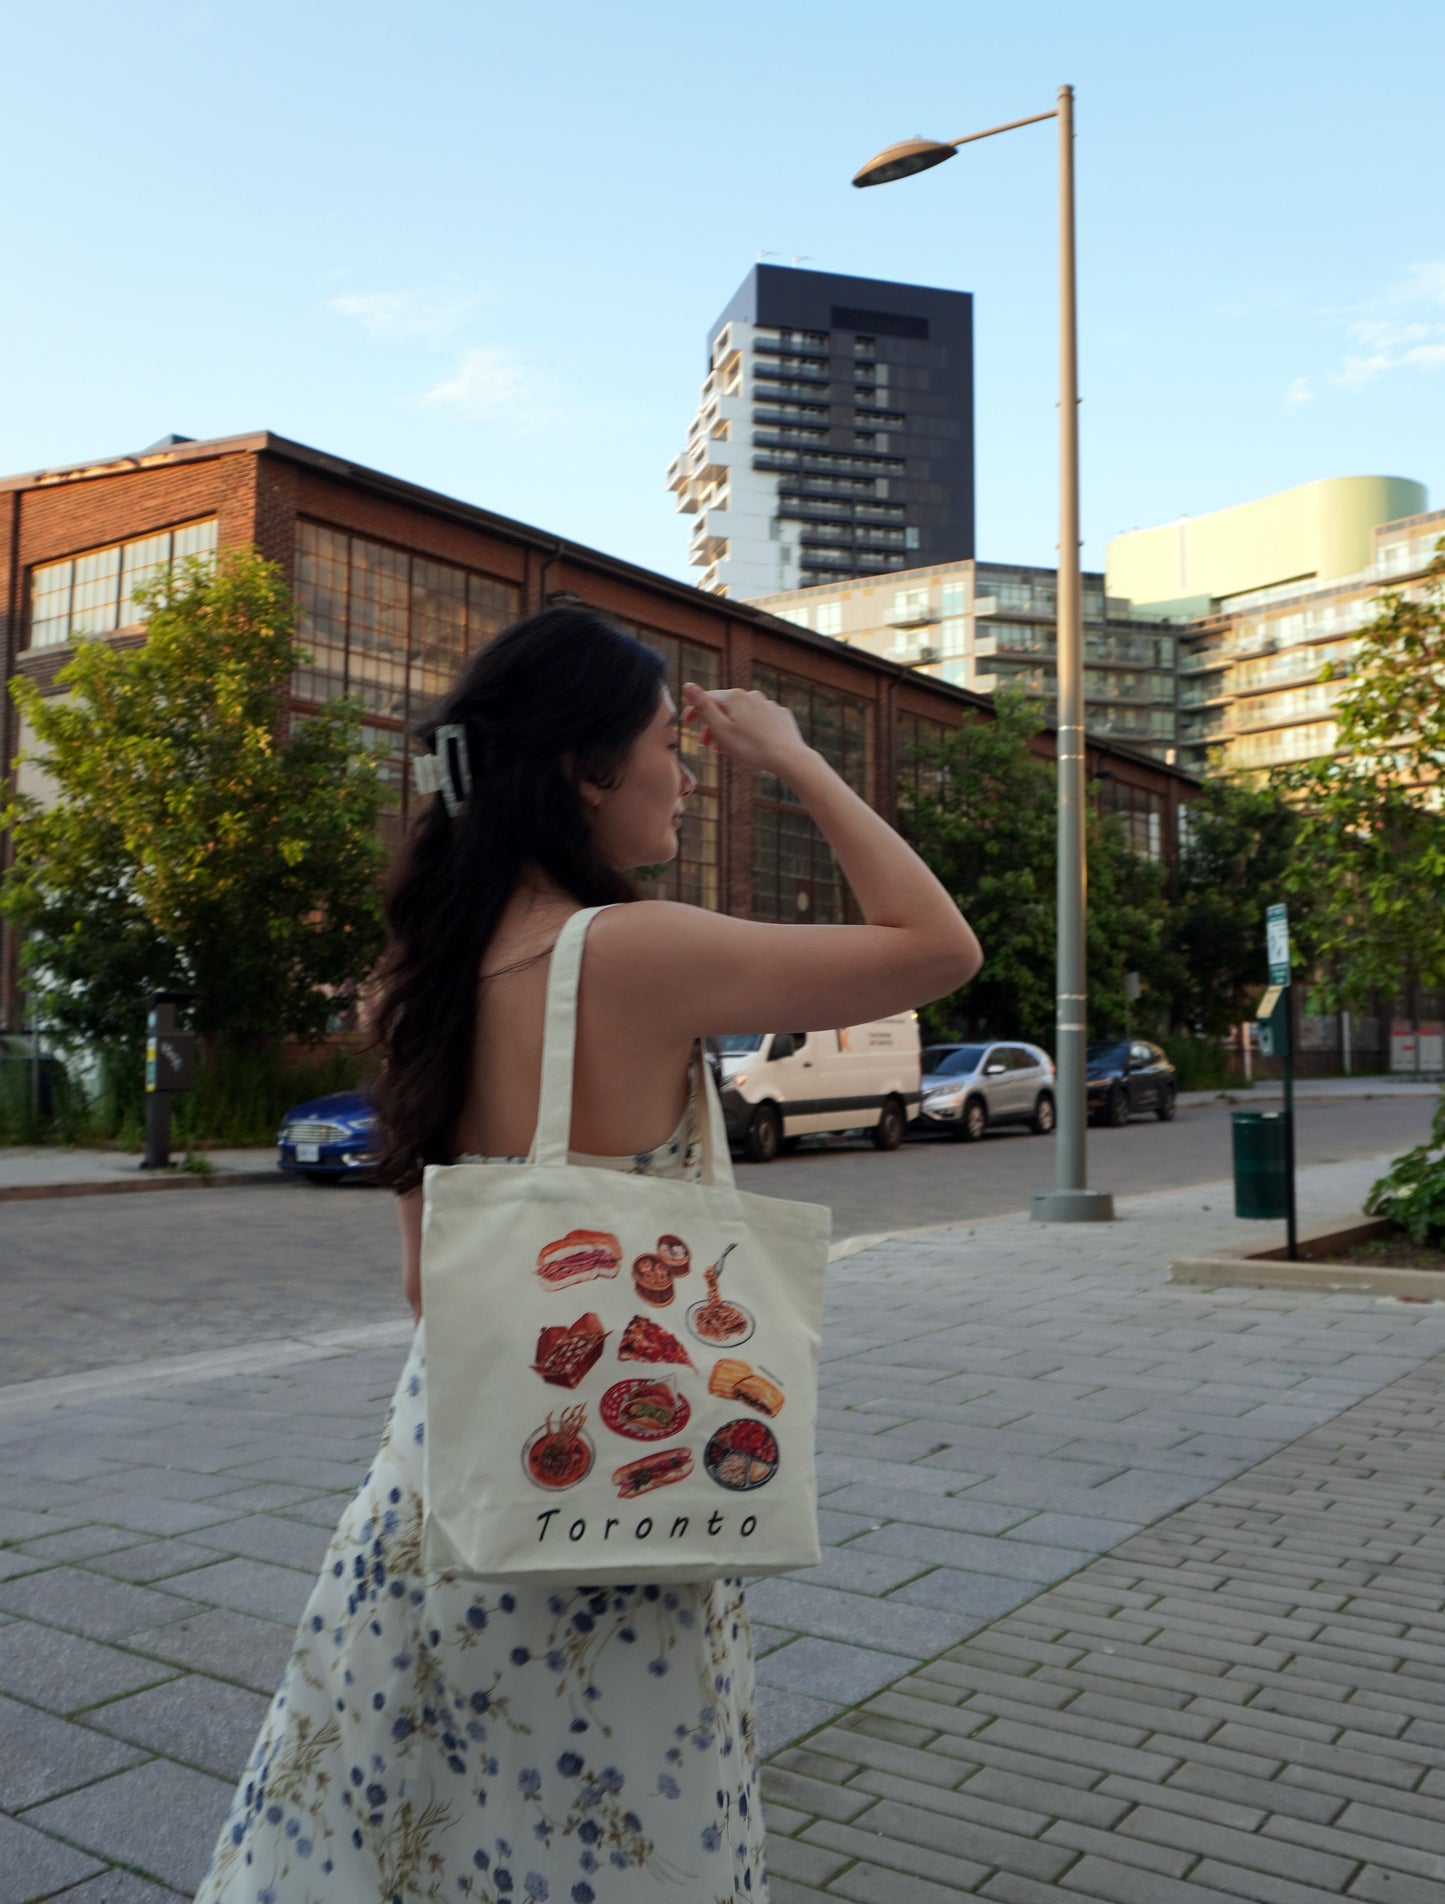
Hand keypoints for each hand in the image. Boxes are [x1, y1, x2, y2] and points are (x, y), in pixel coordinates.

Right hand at [680, 683, 809, 776]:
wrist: (789, 758)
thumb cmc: (751, 747)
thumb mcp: (720, 729)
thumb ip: (703, 707)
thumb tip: (688, 685)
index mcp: (734, 697)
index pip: (707, 698)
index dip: (694, 710)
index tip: (686, 723)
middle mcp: (752, 695)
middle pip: (725, 707)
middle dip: (712, 724)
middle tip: (705, 745)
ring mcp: (768, 705)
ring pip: (742, 714)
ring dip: (730, 728)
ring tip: (726, 748)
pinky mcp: (780, 716)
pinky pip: (758, 720)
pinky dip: (749, 729)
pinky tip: (749, 743)